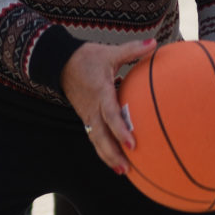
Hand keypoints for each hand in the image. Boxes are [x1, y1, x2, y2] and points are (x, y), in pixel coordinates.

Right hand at [61, 38, 157, 174]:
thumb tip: (155, 43)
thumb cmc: (86, 58)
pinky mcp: (86, 117)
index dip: (120, 130)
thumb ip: (131, 50)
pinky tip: (115, 159)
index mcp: (99, 93)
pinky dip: (104, 149)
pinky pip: (95, 136)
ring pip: (96, 140)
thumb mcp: (109, 52)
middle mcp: (92, 108)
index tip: (133, 143)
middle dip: (113, 154)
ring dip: (108, 156)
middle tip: (127, 169)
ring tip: (123, 171)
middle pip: (101, 136)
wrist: (60, 62)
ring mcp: (87, 114)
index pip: (110, 115)